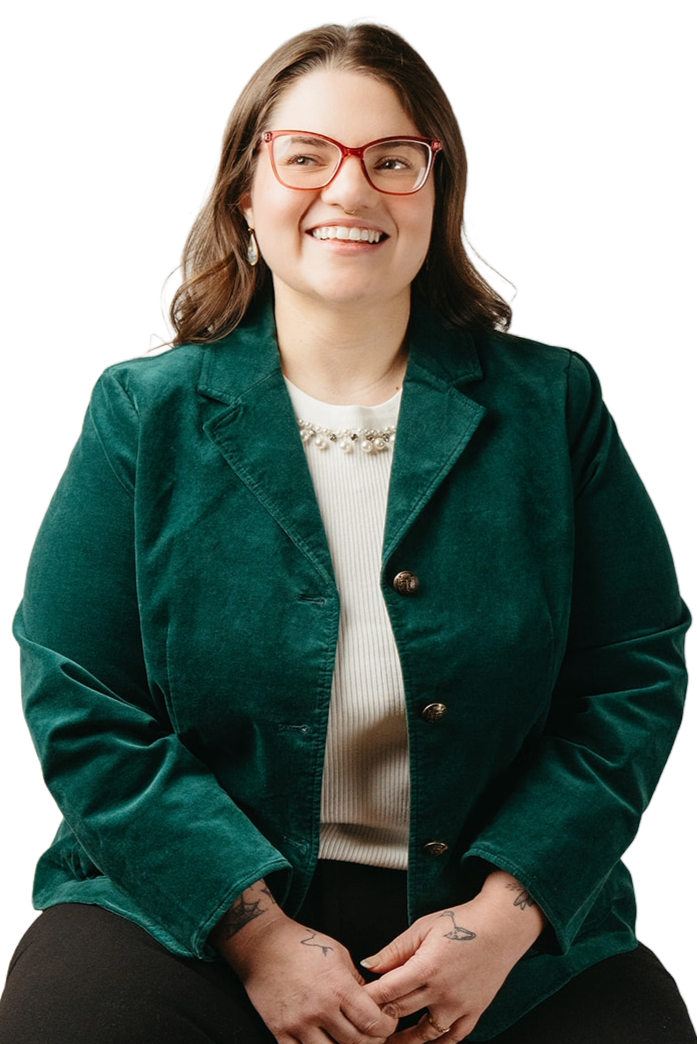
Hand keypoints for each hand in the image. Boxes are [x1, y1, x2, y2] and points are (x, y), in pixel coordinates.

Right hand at [212, 881, 397, 1043]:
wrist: (263, 945)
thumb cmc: (302, 944)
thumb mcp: (339, 954)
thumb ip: (357, 982)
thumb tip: (374, 1004)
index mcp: (338, 986)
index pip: (373, 1022)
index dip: (386, 1027)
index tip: (386, 1023)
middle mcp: (319, 1008)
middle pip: (357, 1043)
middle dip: (371, 1041)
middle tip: (372, 1034)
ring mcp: (299, 1023)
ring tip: (348, 1039)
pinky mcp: (280, 1031)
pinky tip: (325, 1042)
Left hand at [362, 872, 544, 1042]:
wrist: (501, 926)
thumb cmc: (462, 922)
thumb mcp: (423, 928)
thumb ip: (394, 950)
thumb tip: (368, 965)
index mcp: (427, 967)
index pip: (388, 991)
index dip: (368, 998)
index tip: (355, 1000)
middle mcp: (443, 991)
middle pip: (401, 1012)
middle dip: (380, 1017)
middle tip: (365, 1020)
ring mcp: (460, 1005)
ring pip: (425, 1033)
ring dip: (404, 1040)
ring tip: (387, 1041)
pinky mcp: (474, 1011)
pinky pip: (453, 1037)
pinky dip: (437, 1043)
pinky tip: (424, 1043)